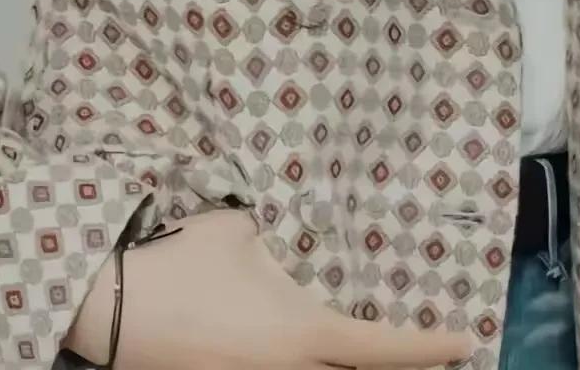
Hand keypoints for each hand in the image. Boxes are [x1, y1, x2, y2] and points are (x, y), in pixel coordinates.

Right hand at [63, 204, 477, 368]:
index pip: (380, 349)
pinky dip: (310, 366)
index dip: (427, 347)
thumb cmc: (183, 261)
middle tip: (436, 350)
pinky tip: (319, 352)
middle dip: (399, 365)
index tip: (465, 339)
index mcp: (300, 333)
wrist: (114, 304)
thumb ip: (279, 240)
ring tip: (382, 350)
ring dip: (349, 365)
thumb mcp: (240, 234)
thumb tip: (295, 224)